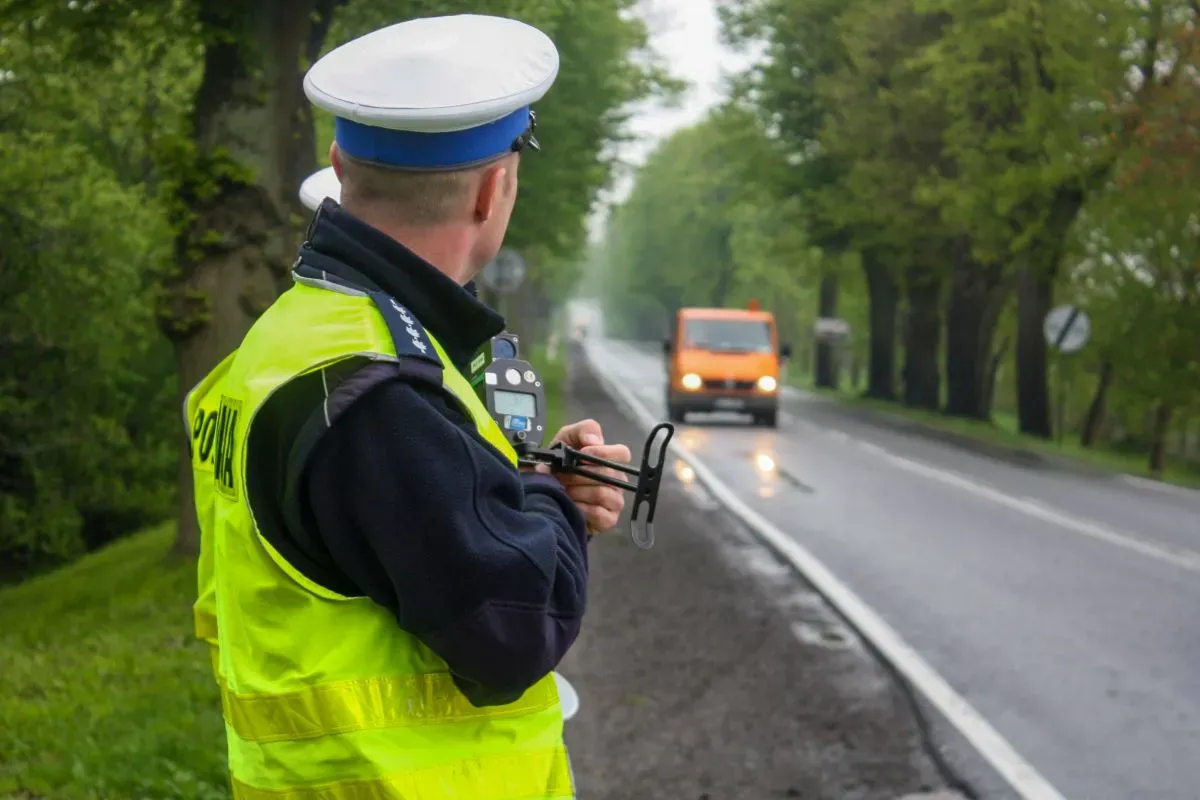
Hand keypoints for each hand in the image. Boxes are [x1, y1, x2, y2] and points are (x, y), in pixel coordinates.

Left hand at [545, 419, 631, 533]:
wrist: (545, 494)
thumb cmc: (560, 465)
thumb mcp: (565, 440)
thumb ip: (581, 431)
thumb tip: (594, 441)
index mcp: (610, 460)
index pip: (622, 453)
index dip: (603, 453)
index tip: (582, 455)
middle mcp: (617, 480)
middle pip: (609, 473)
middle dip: (580, 474)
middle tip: (561, 476)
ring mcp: (615, 501)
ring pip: (603, 493)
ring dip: (578, 491)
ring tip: (564, 491)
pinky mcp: (609, 519)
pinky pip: (600, 513)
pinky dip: (582, 509)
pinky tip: (571, 506)